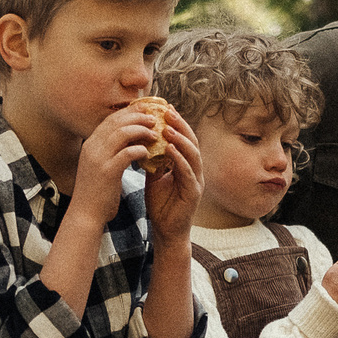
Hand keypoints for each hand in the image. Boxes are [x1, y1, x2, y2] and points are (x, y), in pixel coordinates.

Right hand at [71, 107, 153, 226]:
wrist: (85, 214)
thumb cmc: (97, 192)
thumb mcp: (101, 166)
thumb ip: (111, 151)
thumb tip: (130, 140)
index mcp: (90, 144)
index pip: (110, 119)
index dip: (129, 112)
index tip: (145, 111)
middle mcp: (92, 147)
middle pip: (117, 121)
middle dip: (138, 117)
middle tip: (154, 119)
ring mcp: (98, 158)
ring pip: (123, 133)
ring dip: (142, 131)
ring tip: (155, 135)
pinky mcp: (107, 171)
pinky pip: (127, 153)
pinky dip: (140, 150)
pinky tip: (148, 153)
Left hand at [136, 109, 204, 239]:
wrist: (165, 230)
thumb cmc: (160, 204)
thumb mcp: (153, 176)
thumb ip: (153, 159)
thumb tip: (141, 140)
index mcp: (186, 164)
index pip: (183, 138)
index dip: (176, 122)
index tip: (164, 107)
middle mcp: (195, 170)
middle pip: (191, 141)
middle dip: (180, 124)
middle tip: (167, 110)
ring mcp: (196, 181)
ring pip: (193, 154)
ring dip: (181, 139)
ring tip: (168, 127)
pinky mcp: (194, 193)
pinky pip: (188, 172)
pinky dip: (180, 159)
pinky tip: (170, 149)